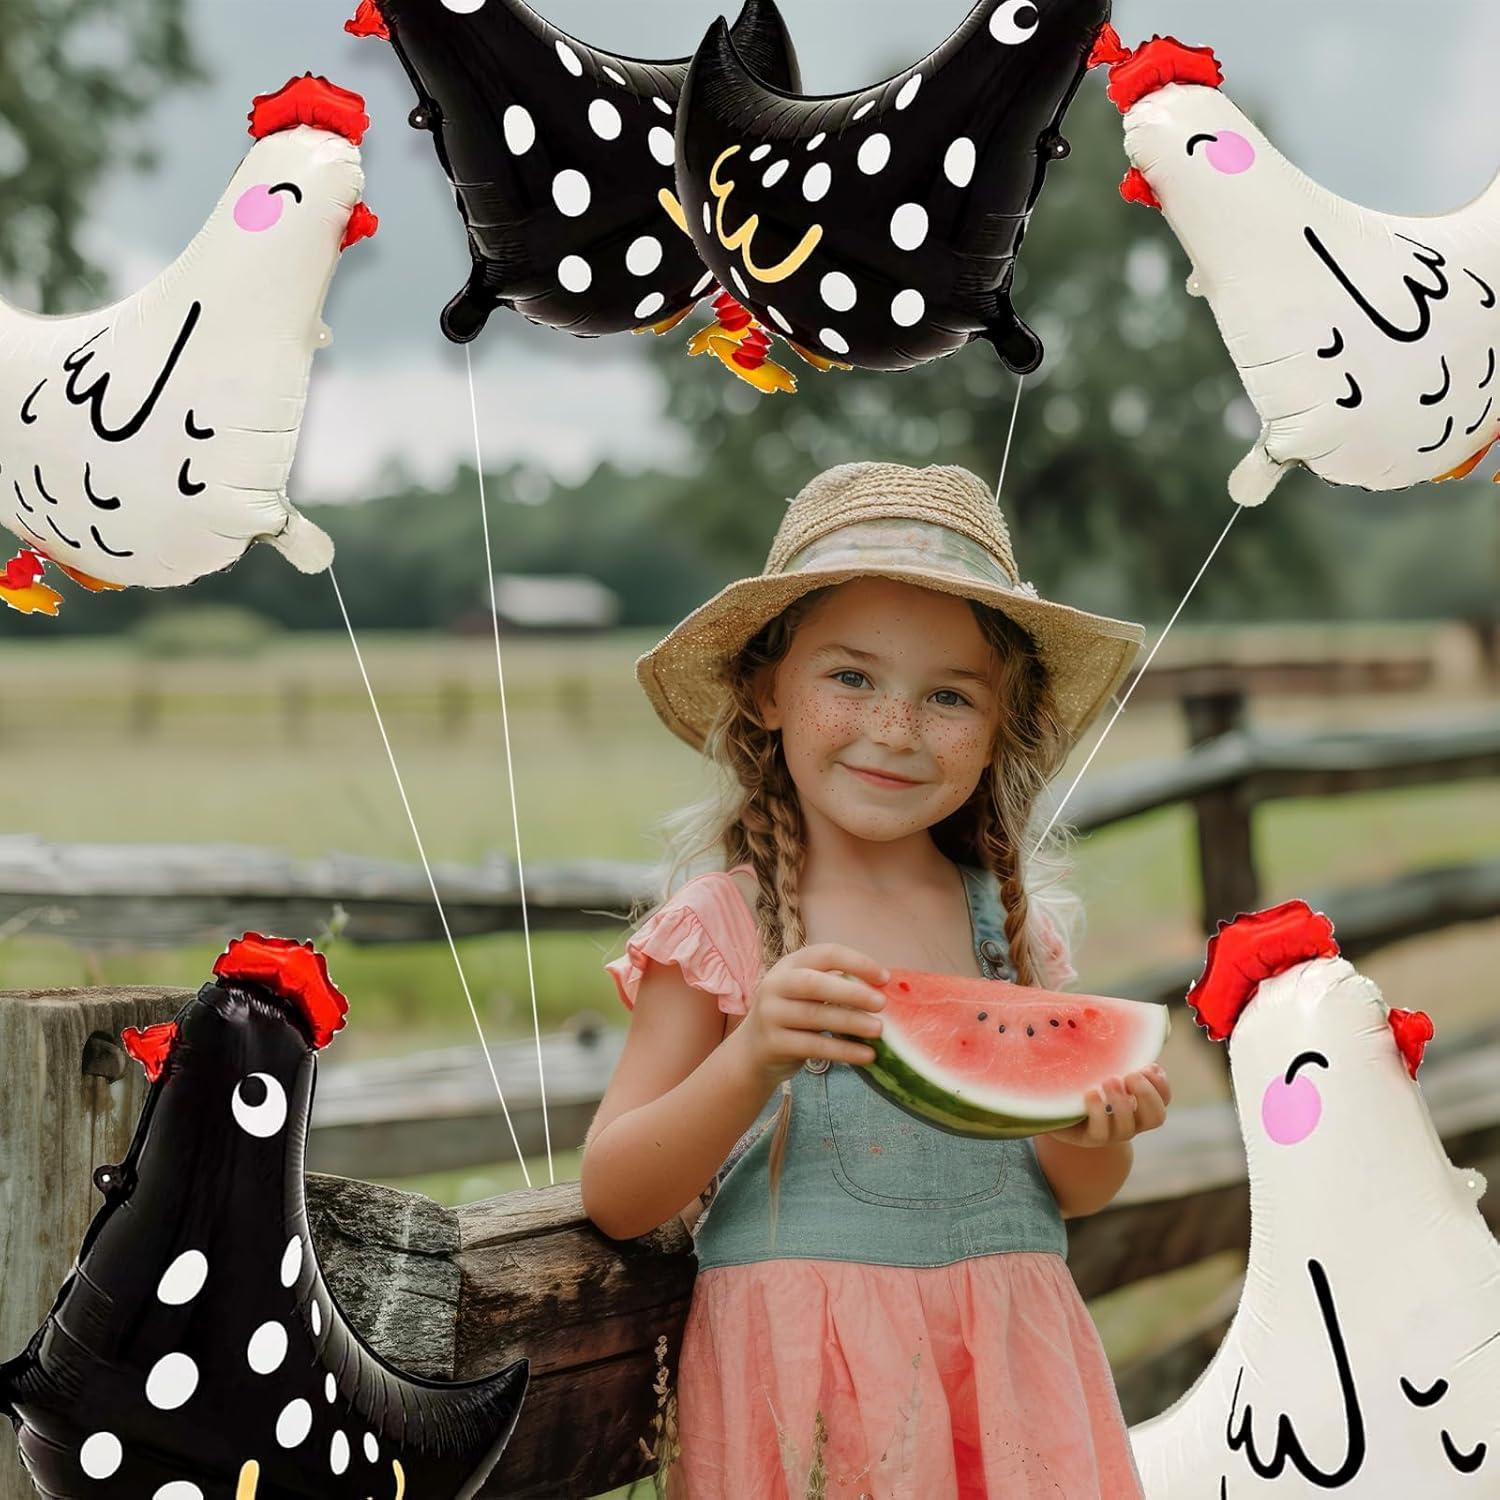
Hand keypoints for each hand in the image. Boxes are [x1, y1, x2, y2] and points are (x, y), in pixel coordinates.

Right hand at [731, 943, 888, 1085]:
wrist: (753, 1052)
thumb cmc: (792, 1017)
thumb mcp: (805, 994)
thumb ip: (833, 986)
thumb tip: (882, 989)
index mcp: (789, 965)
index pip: (826, 954)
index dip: (857, 962)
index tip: (885, 978)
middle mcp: (775, 985)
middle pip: (815, 983)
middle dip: (852, 992)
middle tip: (882, 1004)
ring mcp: (770, 1014)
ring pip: (816, 1016)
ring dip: (852, 1023)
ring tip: (878, 1030)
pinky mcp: (773, 1043)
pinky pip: (815, 1046)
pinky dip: (844, 1051)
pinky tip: (867, 1056)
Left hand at [1045, 1063, 1170, 1147]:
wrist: (1059, 1107)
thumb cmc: (1087, 1081)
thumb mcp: (1105, 1066)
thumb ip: (1122, 1054)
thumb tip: (1143, 1028)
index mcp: (1140, 1104)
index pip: (1164, 1099)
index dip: (1161, 1084)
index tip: (1148, 1066)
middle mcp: (1131, 1121)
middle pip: (1157, 1117)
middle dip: (1147, 1094)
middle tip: (1131, 1075)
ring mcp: (1112, 1133)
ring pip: (1128, 1127)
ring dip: (1121, 1102)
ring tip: (1109, 1080)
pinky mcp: (1089, 1138)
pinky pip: (1100, 1132)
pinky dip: (1098, 1112)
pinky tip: (1090, 1093)